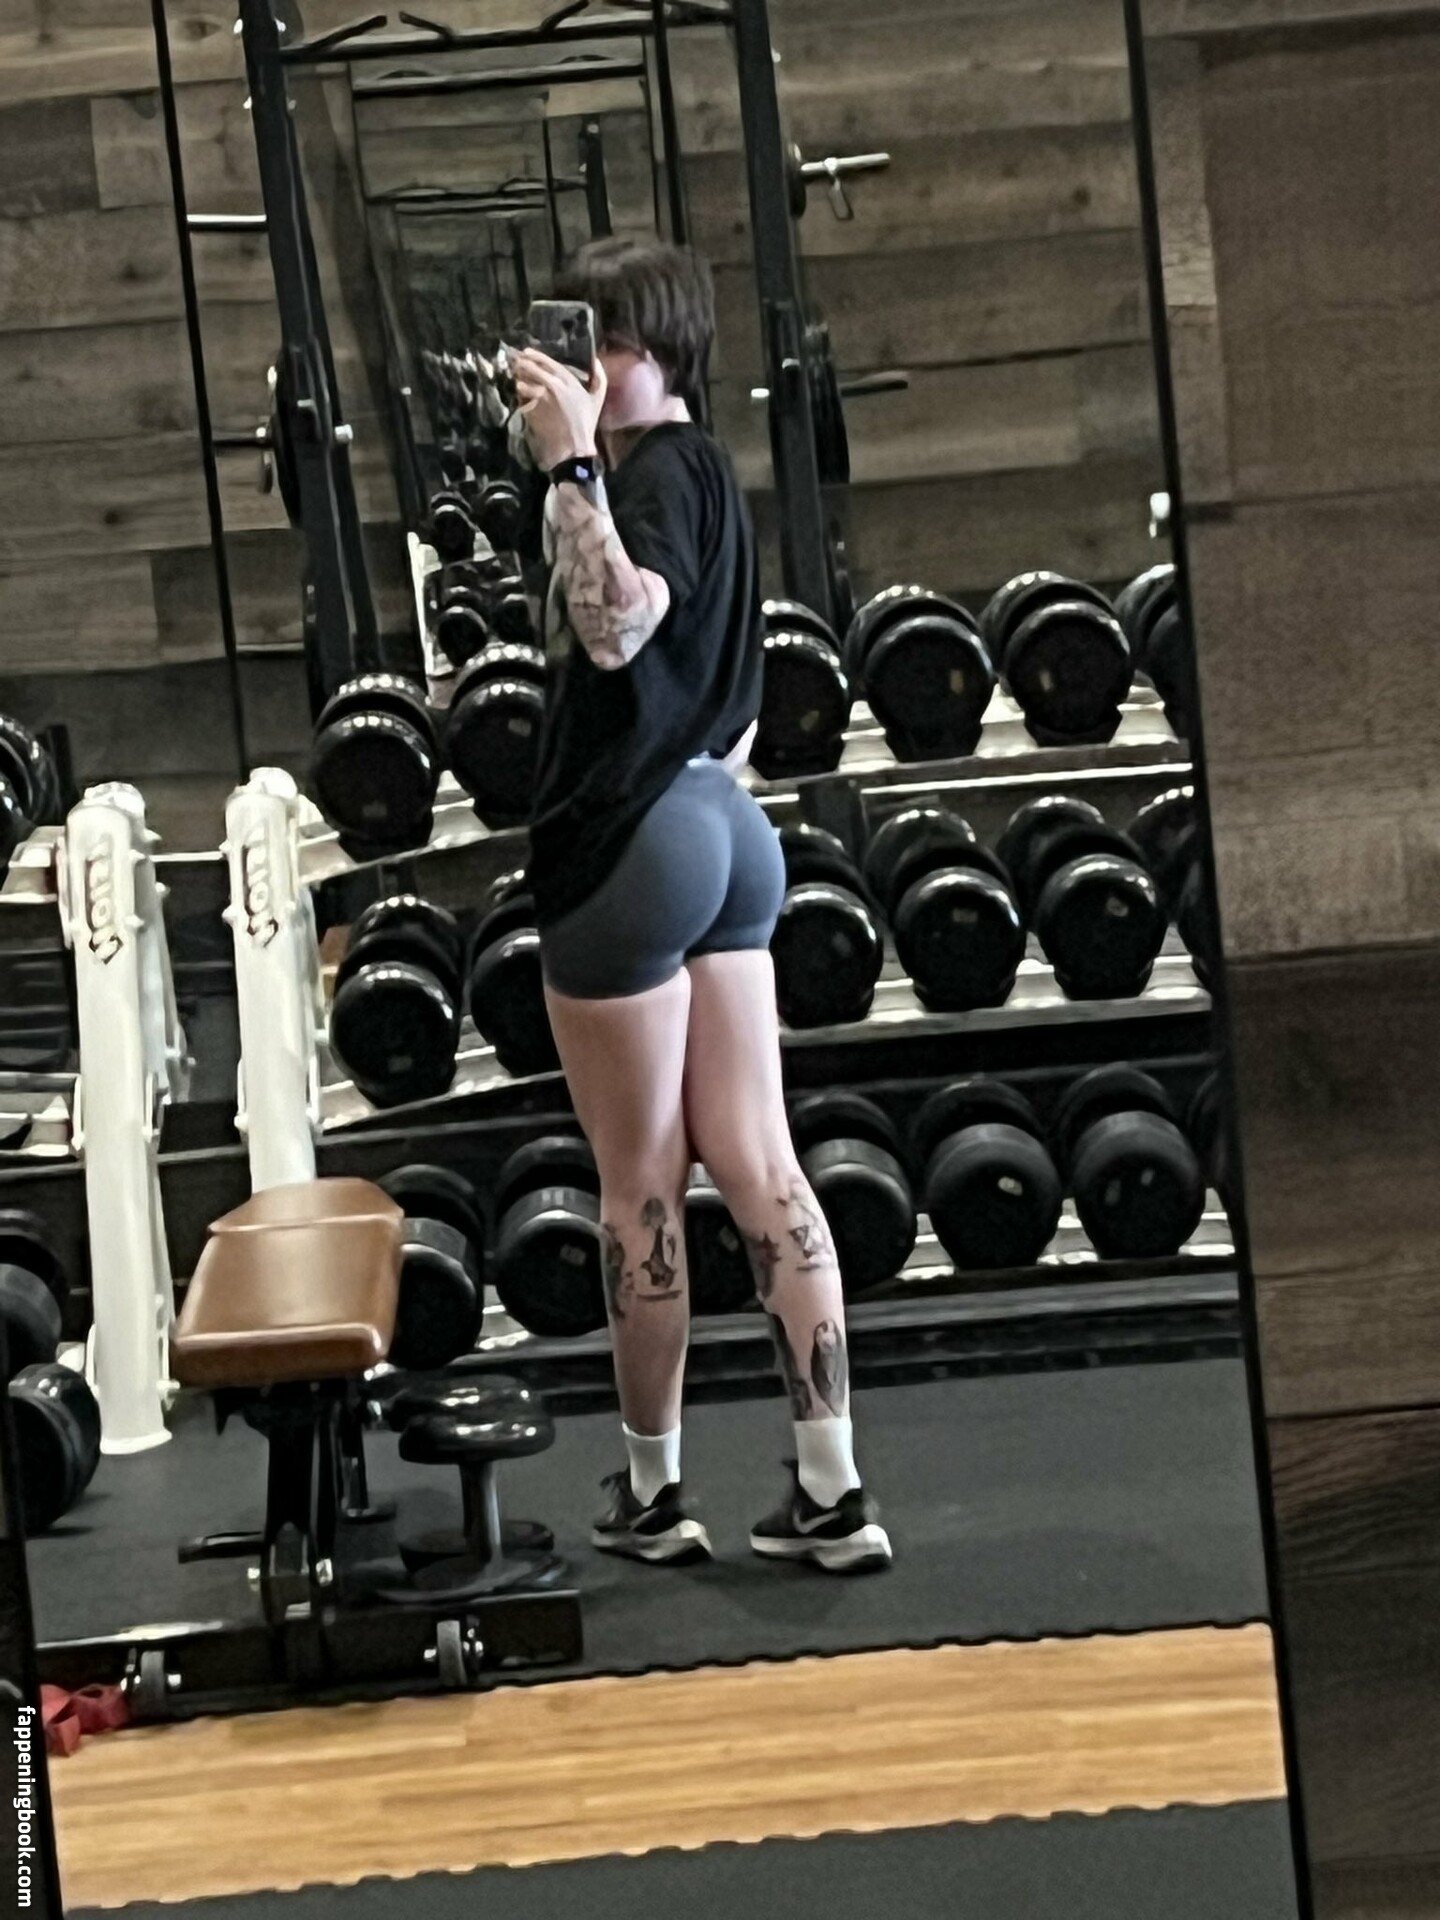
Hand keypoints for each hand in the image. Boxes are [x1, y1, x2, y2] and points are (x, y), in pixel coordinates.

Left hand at [513, 348, 604, 471]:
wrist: (575, 446)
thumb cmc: (587, 422)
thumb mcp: (598, 398)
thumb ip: (599, 378)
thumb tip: (596, 360)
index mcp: (570, 381)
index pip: (550, 363)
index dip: (537, 356)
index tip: (528, 352)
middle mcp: (555, 386)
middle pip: (534, 369)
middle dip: (524, 364)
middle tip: (517, 362)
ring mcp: (542, 398)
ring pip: (526, 382)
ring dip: (520, 378)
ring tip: (516, 377)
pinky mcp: (533, 410)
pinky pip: (522, 398)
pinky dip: (520, 395)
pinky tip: (518, 394)